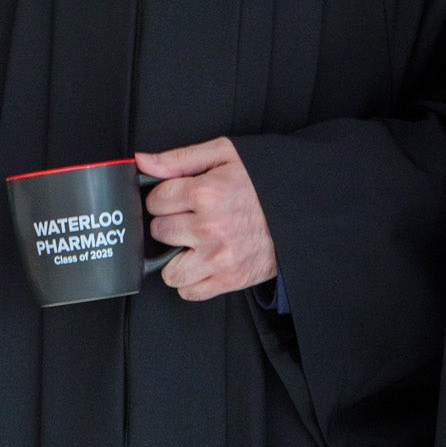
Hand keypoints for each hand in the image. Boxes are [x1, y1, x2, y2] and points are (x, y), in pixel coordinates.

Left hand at [138, 139, 276, 301]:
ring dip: (178, 258)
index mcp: (206, 192)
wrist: (303, 211)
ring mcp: (219, 257)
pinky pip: (190, 292)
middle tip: (189, 218)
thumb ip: (179, 158)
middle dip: (170, 224)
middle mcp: (210, 227)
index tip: (177, 198)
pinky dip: (192, 281)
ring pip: (170, 270)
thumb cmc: (264, 182)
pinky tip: (204, 262)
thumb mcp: (225, 154)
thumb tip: (142, 161)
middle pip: (160, 232)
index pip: (156, 200)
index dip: (164, 197)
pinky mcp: (230, 279)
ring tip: (194, 244)